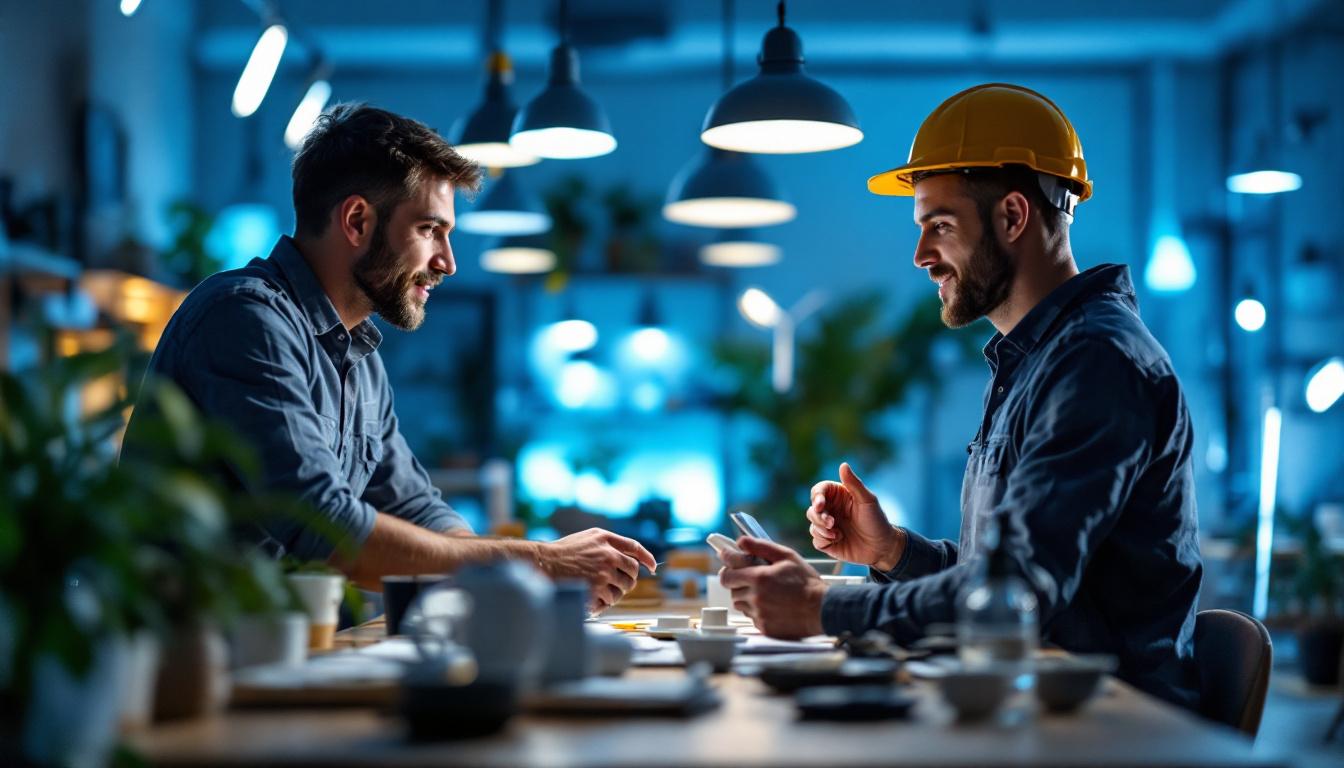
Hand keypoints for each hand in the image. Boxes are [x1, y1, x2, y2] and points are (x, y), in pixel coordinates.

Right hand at [540, 528, 656, 612]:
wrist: (542, 563)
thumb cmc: (562, 552)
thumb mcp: (588, 538)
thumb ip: (608, 543)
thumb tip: (630, 557)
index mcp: (606, 539)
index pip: (635, 548)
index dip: (647, 558)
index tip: (652, 567)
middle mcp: (608, 555)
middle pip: (633, 572)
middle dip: (628, 579)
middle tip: (618, 584)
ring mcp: (603, 573)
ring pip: (623, 589)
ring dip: (614, 593)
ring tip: (598, 591)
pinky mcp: (596, 590)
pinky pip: (609, 601)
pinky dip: (602, 603)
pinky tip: (591, 599)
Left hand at [719, 537, 825, 638]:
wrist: (822, 609)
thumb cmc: (807, 582)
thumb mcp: (786, 556)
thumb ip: (760, 547)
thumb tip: (741, 541)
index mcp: (759, 578)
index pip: (727, 575)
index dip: (726, 568)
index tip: (727, 563)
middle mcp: (756, 598)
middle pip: (732, 590)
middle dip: (738, 582)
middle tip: (752, 578)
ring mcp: (759, 615)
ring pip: (740, 605)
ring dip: (747, 597)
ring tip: (765, 593)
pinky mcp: (764, 628)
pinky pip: (752, 617)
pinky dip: (757, 611)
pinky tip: (772, 605)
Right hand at [807, 462, 903, 570]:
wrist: (882, 548)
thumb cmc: (877, 521)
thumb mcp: (868, 500)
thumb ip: (854, 483)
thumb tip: (843, 465)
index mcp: (839, 496)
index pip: (819, 491)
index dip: (816, 497)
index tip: (820, 505)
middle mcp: (832, 510)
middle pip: (812, 509)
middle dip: (819, 517)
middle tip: (831, 522)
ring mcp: (829, 526)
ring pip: (812, 524)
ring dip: (822, 529)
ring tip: (838, 534)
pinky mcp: (828, 542)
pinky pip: (816, 540)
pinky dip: (823, 540)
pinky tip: (838, 540)